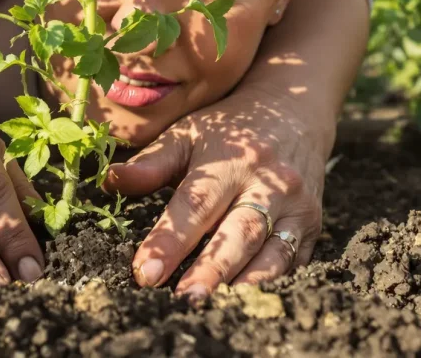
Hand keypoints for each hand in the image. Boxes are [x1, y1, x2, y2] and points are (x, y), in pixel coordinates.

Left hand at [102, 86, 330, 299]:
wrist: (294, 111)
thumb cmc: (229, 129)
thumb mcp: (187, 134)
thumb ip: (150, 163)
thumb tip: (108, 180)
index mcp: (231, 160)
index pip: (196, 205)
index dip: (169, 240)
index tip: (145, 272)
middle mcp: (268, 184)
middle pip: (238, 234)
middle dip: (210, 271)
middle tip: (183, 300)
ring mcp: (296, 207)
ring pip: (272, 254)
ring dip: (243, 285)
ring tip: (213, 310)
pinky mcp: (312, 227)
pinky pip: (294, 262)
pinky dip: (272, 285)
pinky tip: (244, 303)